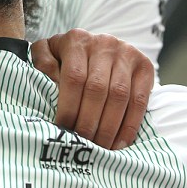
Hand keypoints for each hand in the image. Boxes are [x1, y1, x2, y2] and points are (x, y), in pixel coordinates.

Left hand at [31, 28, 153, 149]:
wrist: (98, 46)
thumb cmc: (66, 57)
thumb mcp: (48, 53)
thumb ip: (42, 63)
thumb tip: (51, 82)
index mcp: (77, 40)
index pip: (74, 77)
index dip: (68, 106)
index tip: (63, 129)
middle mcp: (103, 43)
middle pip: (97, 89)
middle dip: (88, 122)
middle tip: (82, 143)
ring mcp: (126, 53)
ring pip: (119, 96)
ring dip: (109, 127)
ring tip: (100, 147)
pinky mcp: (144, 65)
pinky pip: (139, 99)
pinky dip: (130, 125)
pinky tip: (120, 142)